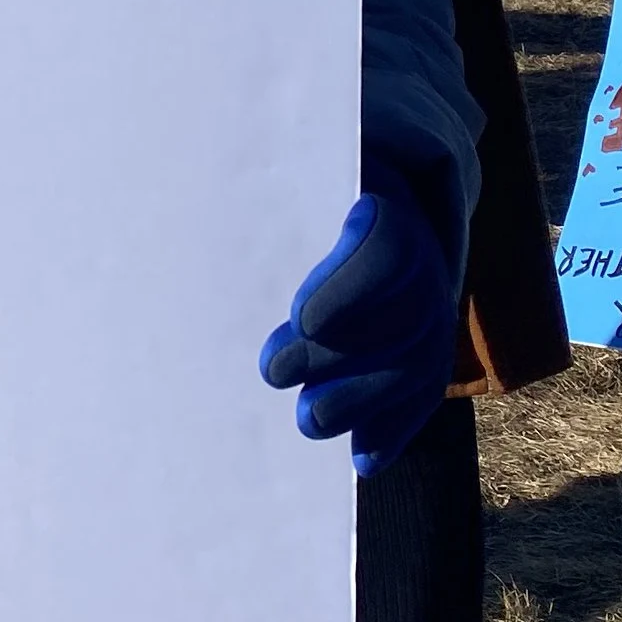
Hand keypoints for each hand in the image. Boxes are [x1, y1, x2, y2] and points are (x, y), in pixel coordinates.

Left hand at [259, 191, 455, 474]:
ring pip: (422, 357)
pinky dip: (396, 426)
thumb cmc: (284, 180)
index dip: (351, 286)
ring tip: (307, 422)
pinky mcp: (425, 341)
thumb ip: (248, 179)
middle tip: (273, 373)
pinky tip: (363, 458)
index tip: (302, 318)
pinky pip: (425, 387)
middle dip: (342, 354)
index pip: (387, 243)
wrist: (342, 192)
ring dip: (367, 399)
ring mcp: (430, 297)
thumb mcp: (268, 163)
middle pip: (406, 310)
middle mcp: (420, 248)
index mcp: (381, 194)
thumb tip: (191, 183)